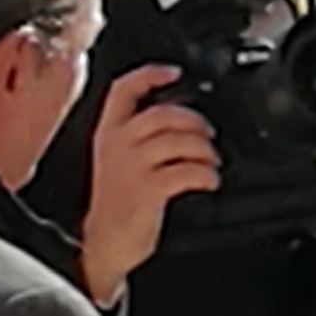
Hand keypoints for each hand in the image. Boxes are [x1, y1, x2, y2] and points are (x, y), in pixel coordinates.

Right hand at [77, 63, 217, 308]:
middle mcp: (117, 145)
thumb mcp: (118, 159)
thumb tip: (178, 115)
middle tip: (209, 134)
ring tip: (212, 161)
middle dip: (194, 120)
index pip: (123, 90)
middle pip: (162, 113)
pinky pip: (187, 171)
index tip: (174, 71)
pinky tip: (209, 180)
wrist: (104, 243)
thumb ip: (139, 134)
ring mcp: (131, 167)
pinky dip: (206, 174)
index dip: (150, 75)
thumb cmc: (117, 201)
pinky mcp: (147, 190)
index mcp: (108, 132)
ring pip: (179, 140)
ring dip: (205, 149)